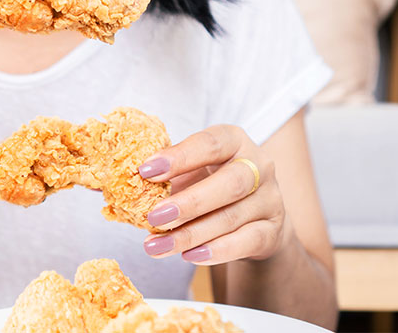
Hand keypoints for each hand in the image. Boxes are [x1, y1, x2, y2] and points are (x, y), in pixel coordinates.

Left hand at [138, 125, 287, 263]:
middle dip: (189, 202)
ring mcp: (270, 199)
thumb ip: (165, 174)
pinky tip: (188, 256)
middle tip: (153, 216)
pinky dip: (215, 251)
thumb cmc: (210, 184)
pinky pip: (245, 242)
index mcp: (234, 140)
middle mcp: (259, 166)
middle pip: (229, 183)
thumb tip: (124, 183)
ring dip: (190, 234)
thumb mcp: (191, 171)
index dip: (178, 157)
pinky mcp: (273, 231)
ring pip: (231, 218)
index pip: (210, 144)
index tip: (145, 170)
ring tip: (155, 245)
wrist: (253, 217)